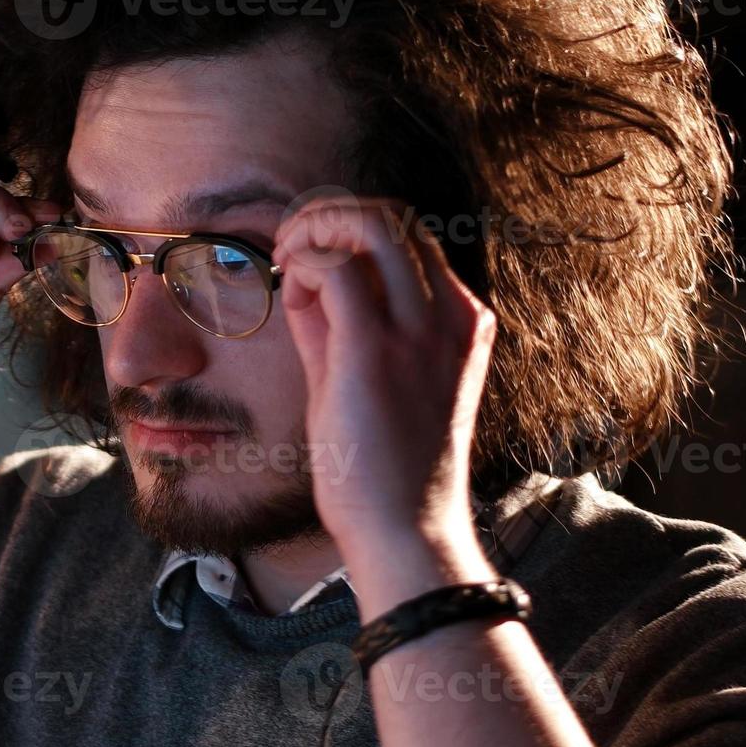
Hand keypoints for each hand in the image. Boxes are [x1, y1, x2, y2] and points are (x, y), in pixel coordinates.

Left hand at [273, 197, 498, 607]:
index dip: (352, 229)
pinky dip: (306, 263)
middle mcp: (448, 317)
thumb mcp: (364, 380)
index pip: (410, 237)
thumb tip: (304, 280)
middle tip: (290, 246)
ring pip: (375, 226)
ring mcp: (418, 333)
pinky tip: (289, 286)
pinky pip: (340, 269)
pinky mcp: (376, 353)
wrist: (405, 532)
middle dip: (332, 214)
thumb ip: (340, 327)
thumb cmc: (383, 468)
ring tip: (287, 257)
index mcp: (458, 321)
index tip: (309, 260)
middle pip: (396, 217)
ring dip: (317, 227)